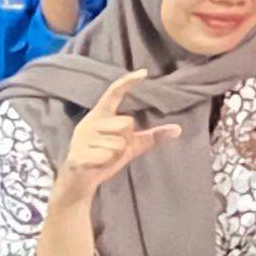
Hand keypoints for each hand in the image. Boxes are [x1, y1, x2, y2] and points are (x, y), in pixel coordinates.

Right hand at [58, 70, 178, 197]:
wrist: (78, 182)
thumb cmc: (104, 158)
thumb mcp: (130, 146)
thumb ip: (150, 137)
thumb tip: (178, 130)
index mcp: (100, 115)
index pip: (114, 93)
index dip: (128, 82)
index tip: (144, 72)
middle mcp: (90, 122)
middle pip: (126, 123)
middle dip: (126, 141)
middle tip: (112, 150)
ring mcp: (82, 137)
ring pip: (118, 143)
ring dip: (116, 154)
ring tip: (103, 157)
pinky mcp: (78, 154)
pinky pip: (107, 156)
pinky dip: (106, 163)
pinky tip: (96, 164)